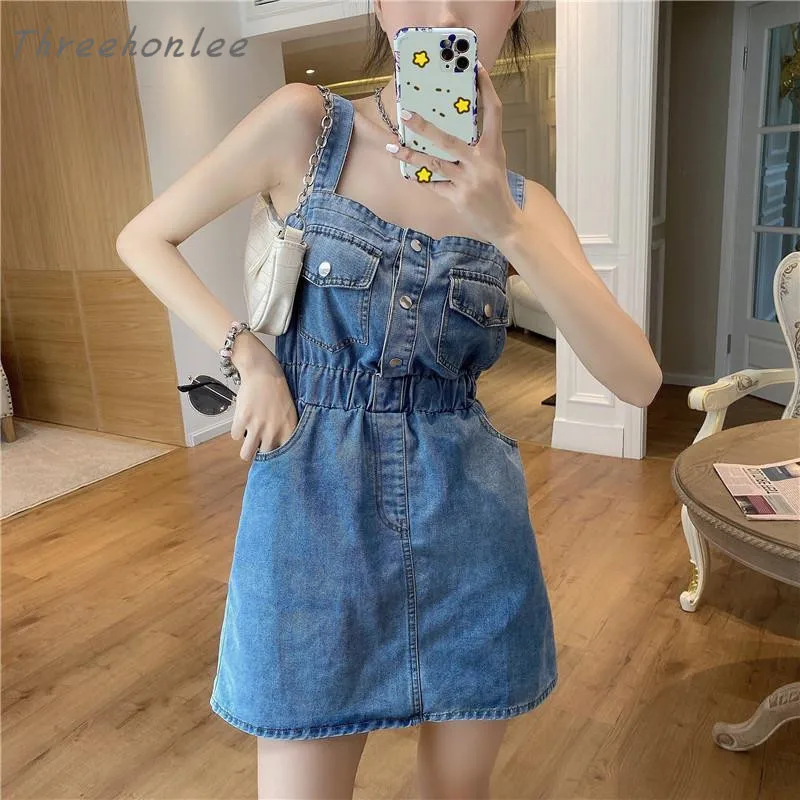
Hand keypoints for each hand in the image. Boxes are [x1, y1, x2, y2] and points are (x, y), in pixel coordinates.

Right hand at [228, 347, 298, 462]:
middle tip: (259, 444)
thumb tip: (278, 450)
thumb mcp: (289, 413)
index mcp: (288, 430)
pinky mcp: (242, 419)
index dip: (277, 459)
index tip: (274, 458)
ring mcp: (257, 426)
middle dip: (260, 452)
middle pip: (264, 458)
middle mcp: (273, 431)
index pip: (284, 456)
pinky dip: (237, 430)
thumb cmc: (278, 392)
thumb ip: (285, 432)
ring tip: (248, 440)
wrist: (264, 372)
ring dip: (246, 448)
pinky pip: (235, 436)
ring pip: (246, 454)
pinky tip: (243, 421)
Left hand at [385, 60, 520, 244]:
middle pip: (449, 139)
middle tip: (406, 114)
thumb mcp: (493, 161)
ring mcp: (469, 181)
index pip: (493, 112)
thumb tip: (451, 124)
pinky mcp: (458, 198)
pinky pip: (434, 185)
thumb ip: (477, 145)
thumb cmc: (495, 188)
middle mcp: (481, 162)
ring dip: (411, 155)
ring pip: (434, 164)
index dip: (486, 89)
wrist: (504, 223)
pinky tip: (406, 173)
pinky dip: (420, 179)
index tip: (477, 68)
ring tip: (393, 148)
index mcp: (493, 148)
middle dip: (425, 126)